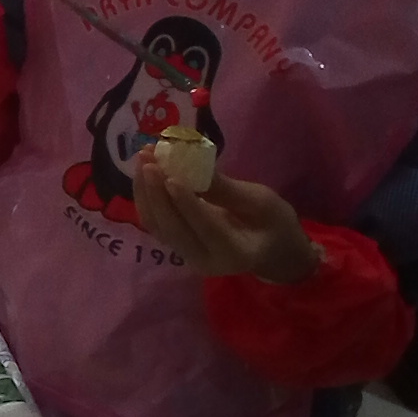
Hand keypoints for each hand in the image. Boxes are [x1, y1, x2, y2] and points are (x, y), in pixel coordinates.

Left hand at [130, 161, 320, 282]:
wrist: (271, 250)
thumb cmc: (274, 224)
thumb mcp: (262, 203)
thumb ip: (227, 190)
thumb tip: (194, 166)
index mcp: (235, 253)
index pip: (206, 228)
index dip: (187, 203)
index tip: (171, 177)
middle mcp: (204, 260)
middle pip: (173, 229)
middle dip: (156, 193)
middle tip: (149, 158)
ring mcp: (187, 255)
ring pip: (158, 226)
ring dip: (145, 191)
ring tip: (143, 157)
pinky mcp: (176, 245)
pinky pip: (155, 222)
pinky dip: (146, 196)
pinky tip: (144, 170)